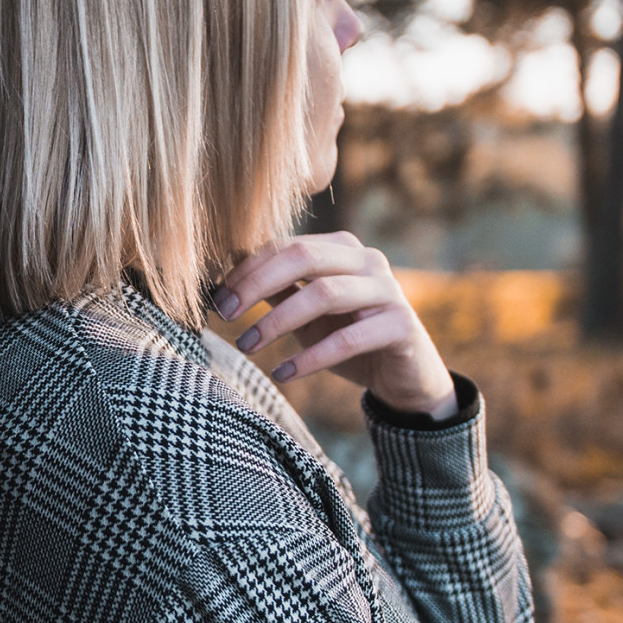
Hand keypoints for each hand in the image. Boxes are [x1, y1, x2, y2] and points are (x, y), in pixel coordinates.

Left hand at [213, 231, 457, 418]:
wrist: (405, 376)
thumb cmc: (349, 338)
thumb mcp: (306, 315)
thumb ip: (277, 293)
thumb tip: (225, 282)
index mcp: (343, 248)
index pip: (287, 246)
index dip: (249, 269)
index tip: (216, 296)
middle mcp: (368, 260)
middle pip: (304, 257)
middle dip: (258, 284)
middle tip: (226, 314)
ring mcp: (388, 290)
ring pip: (325, 294)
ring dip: (279, 321)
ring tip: (248, 347)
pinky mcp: (401, 325)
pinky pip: (349, 339)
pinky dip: (310, 357)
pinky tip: (284, 374)